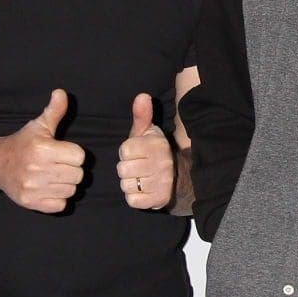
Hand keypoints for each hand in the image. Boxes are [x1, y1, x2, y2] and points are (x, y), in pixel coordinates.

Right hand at [0, 89, 85, 212]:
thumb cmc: (22, 143)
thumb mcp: (38, 126)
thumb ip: (54, 111)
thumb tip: (62, 93)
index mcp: (42, 149)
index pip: (79, 157)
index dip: (73, 154)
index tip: (62, 152)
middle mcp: (37, 169)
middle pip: (78, 175)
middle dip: (71, 169)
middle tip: (58, 165)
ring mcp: (33, 188)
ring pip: (71, 190)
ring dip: (65, 184)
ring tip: (52, 176)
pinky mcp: (30, 202)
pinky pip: (61, 204)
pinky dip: (58, 199)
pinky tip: (48, 188)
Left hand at [118, 93, 173, 209]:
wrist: (174, 176)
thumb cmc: (152, 151)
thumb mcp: (146, 132)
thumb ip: (141, 115)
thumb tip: (142, 96)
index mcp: (157, 145)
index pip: (125, 150)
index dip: (125, 152)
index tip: (134, 153)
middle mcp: (162, 163)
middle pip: (123, 169)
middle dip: (125, 169)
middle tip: (135, 167)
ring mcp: (162, 183)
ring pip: (126, 185)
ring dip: (128, 183)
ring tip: (139, 178)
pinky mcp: (158, 200)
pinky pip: (132, 200)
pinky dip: (133, 197)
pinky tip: (141, 190)